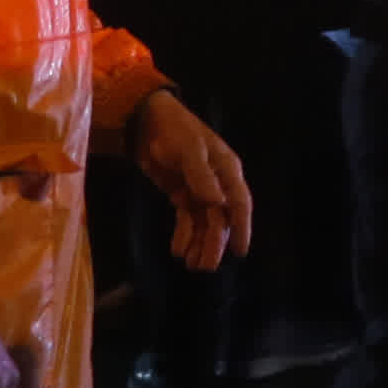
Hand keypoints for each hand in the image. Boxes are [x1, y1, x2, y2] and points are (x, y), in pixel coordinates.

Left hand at [129, 88, 254, 272]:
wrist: (146, 121)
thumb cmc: (174, 130)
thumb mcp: (188, 148)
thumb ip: (202, 175)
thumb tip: (218, 201)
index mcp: (226, 170)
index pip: (239, 203)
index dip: (242, 227)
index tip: (240, 251)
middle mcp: (218, 183)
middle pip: (220, 218)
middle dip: (214, 243)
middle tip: (204, 266)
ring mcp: (200, 190)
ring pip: (205, 223)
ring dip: (199, 243)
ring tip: (190, 264)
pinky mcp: (183, 195)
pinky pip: (188, 220)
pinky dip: (184, 235)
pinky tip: (178, 250)